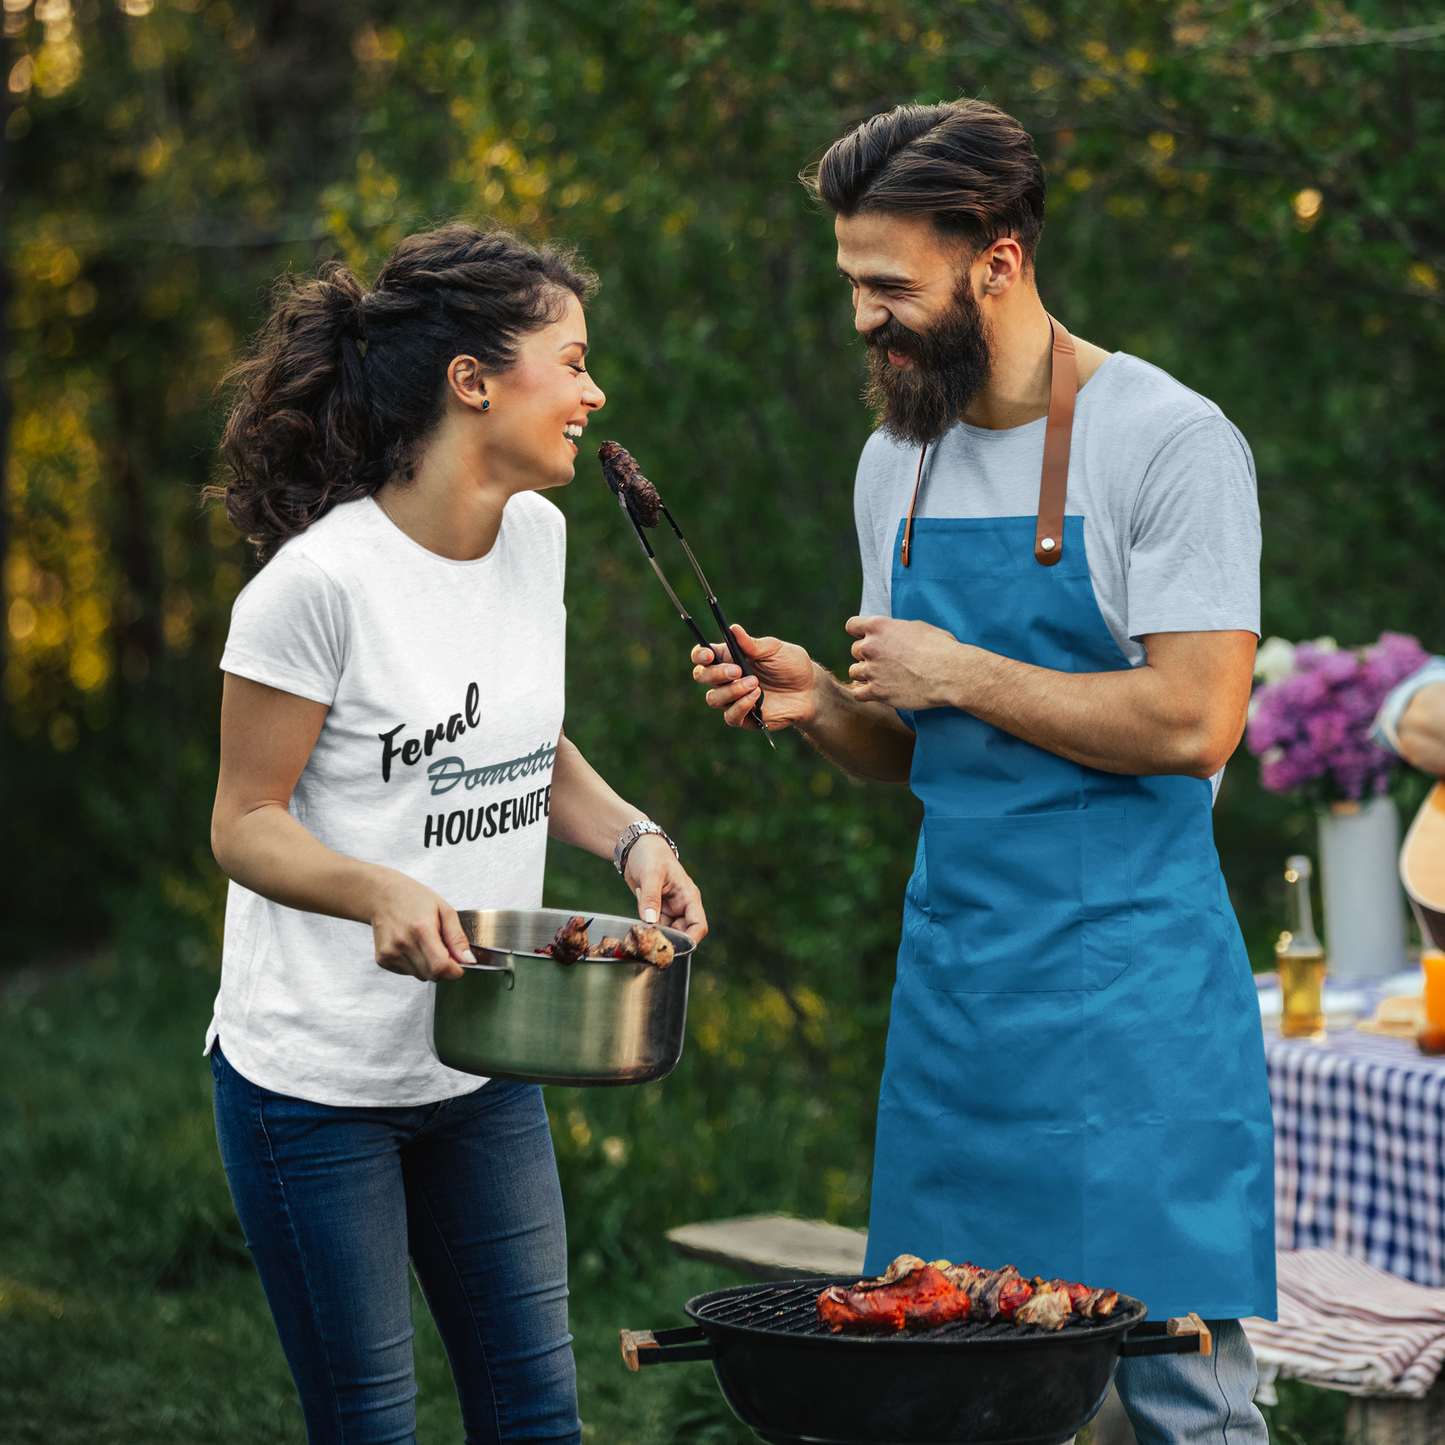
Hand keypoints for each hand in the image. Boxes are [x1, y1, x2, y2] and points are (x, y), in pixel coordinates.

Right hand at [371, 871, 474, 980]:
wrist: (382, 896)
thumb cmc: (414, 899)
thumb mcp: (444, 910)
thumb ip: (458, 937)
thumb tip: (468, 960)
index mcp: (421, 929)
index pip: (441, 966)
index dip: (455, 970)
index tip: (460, 964)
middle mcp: (403, 944)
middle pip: (432, 975)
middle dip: (444, 967)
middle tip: (442, 948)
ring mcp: (390, 954)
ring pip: (421, 976)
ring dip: (429, 966)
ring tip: (424, 943)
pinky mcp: (383, 960)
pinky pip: (408, 973)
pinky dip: (415, 964)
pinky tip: (411, 946)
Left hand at [624, 834, 707, 943]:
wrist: (635, 847)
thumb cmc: (650, 854)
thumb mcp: (651, 874)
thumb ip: (651, 898)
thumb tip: (649, 921)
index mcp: (688, 896)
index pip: (699, 925)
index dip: (691, 939)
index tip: (674, 948)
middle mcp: (682, 905)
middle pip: (682, 933)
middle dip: (668, 939)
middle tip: (650, 943)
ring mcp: (669, 909)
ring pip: (667, 931)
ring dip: (655, 933)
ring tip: (641, 929)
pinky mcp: (657, 910)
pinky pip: (655, 926)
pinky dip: (647, 927)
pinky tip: (638, 919)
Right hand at [691, 624, 818, 731]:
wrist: (810, 690)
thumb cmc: (792, 665)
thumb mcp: (775, 650)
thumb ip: (752, 644)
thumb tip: (733, 629)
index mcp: (729, 657)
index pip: (702, 656)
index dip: (700, 655)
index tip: (709, 655)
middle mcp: (727, 678)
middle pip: (702, 676)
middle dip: (715, 674)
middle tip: (737, 670)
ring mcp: (733, 699)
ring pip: (714, 698)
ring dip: (731, 690)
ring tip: (754, 683)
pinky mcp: (743, 717)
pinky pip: (730, 716)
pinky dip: (740, 706)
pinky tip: (756, 697)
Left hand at [846, 614, 963, 710]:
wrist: (950, 673)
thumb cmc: (941, 648)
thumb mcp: (918, 627)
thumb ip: (896, 630)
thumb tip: (893, 634)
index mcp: (879, 626)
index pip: (852, 625)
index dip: (859, 633)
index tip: (869, 639)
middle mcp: (871, 646)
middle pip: (854, 650)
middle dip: (867, 655)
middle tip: (884, 661)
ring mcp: (872, 670)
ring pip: (853, 672)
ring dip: (864, 675)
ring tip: (881, 677)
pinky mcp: (877, 691)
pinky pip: (857, 694)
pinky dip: (865, 693)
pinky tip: (877, 691)